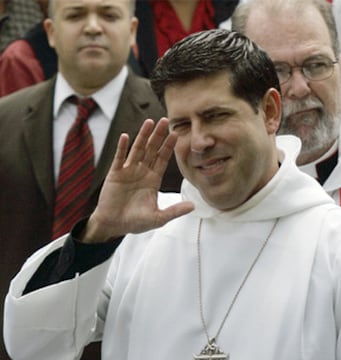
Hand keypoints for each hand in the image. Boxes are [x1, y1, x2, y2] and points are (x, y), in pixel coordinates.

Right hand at [82, 118, 193, 241]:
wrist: (114, 225)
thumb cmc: (135, 222)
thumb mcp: (158, 218)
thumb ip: (175, 211)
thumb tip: (193, 206)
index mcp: (153, 180)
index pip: (163, 159)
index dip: (169, 147)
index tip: (176, 134)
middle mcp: (141, 172)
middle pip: (152, 150)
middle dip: (158, 136)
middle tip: (165, 120)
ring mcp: (128, 171)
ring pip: (137, 150)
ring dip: (143, 136)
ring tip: (149, 122)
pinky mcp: (115, 174)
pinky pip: (120, 158)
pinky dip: (123, 148)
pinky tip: (126, 136)